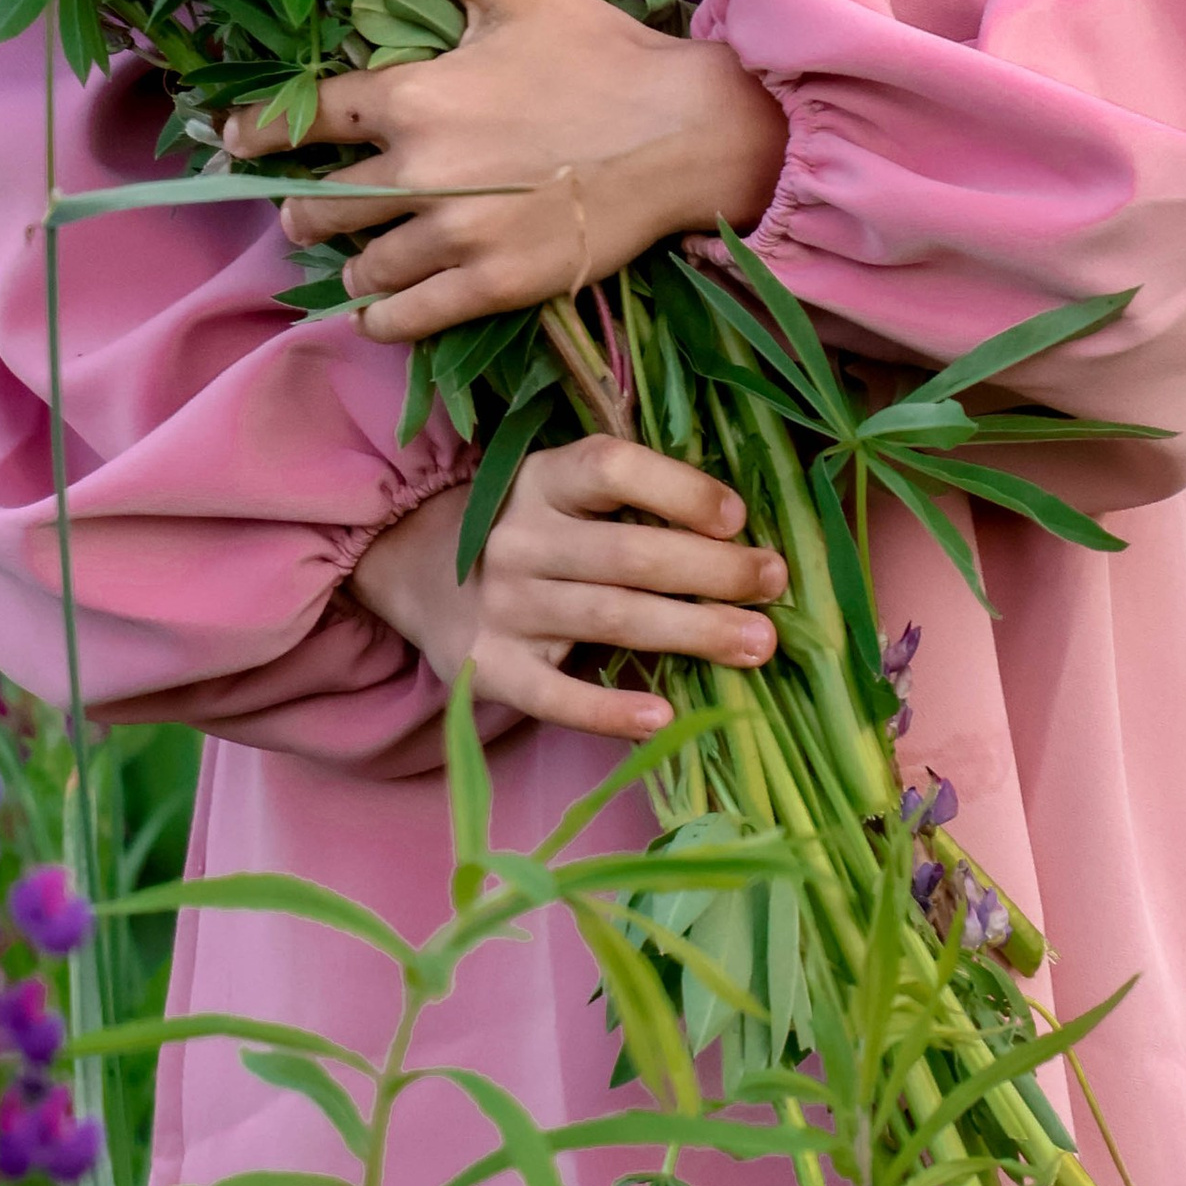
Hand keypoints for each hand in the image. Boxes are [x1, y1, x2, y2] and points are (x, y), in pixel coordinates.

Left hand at [224, 0, 785, 344]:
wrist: (686, 130)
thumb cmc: (598, 49)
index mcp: (414, 96)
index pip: (302, 121)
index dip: (257, 132)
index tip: (233, 142)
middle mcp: (421, 172)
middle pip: (314, 208)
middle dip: (303, 207)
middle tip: (310, 204)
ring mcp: (456, 236)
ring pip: (356, 270)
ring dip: (349, 263)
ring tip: (360, 252)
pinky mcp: (493, 285)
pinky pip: (403, 319)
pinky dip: (382, 317)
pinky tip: (383, 307)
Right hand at [347, 438, 786, 741]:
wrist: (410, 568)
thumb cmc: (524, 525)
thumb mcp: (558, 488)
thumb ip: (627, 501)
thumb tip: (739, 527)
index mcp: (542, 478)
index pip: (611, 468)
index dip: (679, 489)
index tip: (738, 516)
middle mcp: (520, 538)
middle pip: (627, 553)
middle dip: (712, 570)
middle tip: (775, 582)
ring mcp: (503, 606)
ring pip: (609, 619)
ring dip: (692, 632)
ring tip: (758, 645)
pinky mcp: (488, 670)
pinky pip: (556, 696)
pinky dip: (609, 711)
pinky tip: (665, 717)